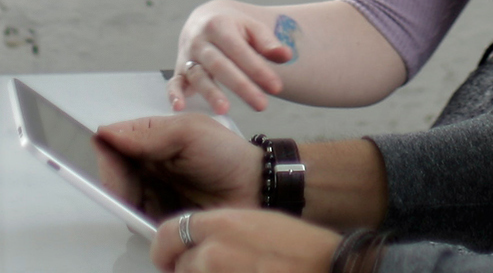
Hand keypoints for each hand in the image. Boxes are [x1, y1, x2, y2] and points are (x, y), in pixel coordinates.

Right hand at [97, 114, 262, 210]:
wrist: (256, 191)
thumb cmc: (226, 154)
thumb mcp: (189, 133)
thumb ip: (148, 133)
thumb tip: (106, 132)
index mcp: (152, 138)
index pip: (114, 143)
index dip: (105, 152)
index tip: (107, 162)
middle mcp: (148, 165)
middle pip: (113, 173)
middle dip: (116, 182)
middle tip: (131, 189)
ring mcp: (153, 193)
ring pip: (122, 198)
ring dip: (127, 202)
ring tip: (149, 203)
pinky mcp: (160, 219)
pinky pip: (138, 221)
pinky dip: (138, 220)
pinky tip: (152, 217)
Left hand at [151, 209, 339, 272]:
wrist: (326, 267)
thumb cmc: (299, 248)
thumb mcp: (254, 223)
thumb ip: (220, 231)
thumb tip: (198, 246)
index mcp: (220, 224)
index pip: (168, 233)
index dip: (165, 249)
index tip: (166, 257)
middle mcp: (213, 253)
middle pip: (179, 267)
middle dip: (189, 272)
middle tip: (214, 271)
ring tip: (238, 271)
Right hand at [172, 0, 295, 113]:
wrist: (207, 19)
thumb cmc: (235, 27)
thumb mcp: (252, 27)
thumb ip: (268, 42)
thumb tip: (285, 56)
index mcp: (219, 24)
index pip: (239, 50)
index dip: (257, 69)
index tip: (277, 87)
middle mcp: (200, 40)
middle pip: (220, 64)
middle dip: (241, 86)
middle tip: (262, 105)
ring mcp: (187, 56)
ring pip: (198, 75)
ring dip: (210, 93)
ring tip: (225, 110)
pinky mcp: (179, 71)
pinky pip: (174, 83)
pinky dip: (174, 94)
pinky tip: (179, 108)